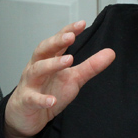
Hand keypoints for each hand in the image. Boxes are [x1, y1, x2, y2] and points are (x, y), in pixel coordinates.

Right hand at [5, 20, 115, 137]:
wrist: (25, 114)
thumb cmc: (47, 91)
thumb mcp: (72, 78)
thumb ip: (90, 66)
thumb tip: (111, 52)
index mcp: (48, 59)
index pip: (57, 42)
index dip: (67, 32)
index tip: (82, 23)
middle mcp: (36, 67)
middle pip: (43, 50)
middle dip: (56, 42)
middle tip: (70, 37)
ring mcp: (30, 83)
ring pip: (37, 70)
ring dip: (51, 64)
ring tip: (68, 61)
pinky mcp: (26, 101)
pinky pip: (32, 98)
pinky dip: (41, 99)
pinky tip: (51, 100)